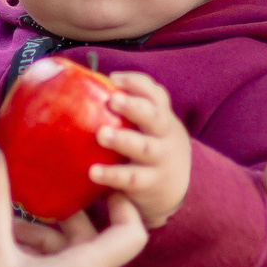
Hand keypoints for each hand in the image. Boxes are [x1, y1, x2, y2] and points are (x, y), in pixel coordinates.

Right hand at [0, 142, 148, 266]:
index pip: (132, 233)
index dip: (123, 205)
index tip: (101, 184)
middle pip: (94, 242)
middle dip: (62, 220)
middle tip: (30, 204)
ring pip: (78, 262)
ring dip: (49, 242)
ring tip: (9, 234)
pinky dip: (49, 265)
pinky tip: (13, 261)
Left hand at [90, 71, 190, 227]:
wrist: (175, 187)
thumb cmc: (150, 145)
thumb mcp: (150, 126)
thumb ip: (132, 108)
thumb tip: (91, 83)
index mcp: (163, 118)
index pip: (155, 95)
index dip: (136, 84)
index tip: (114, 79)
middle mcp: (165, 136)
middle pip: (154, 117)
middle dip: (133, 107)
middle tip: (112, 100)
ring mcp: (159, 161)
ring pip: (144, 148)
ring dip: (123, 140)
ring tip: (101, 134)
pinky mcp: (150, 184)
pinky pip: (132, 179)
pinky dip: (113, 175)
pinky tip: (94, 172)